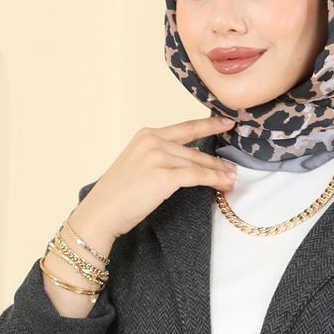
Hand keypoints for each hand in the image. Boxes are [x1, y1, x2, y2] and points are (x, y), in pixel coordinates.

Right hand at [73, 113, 238, 241]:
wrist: (100, 213)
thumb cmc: (118, 196)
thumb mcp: (138, 165)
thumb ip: (161, 157)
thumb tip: (192, 160)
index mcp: (146, 135)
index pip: (185, 128)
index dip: (209, 124)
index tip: (227, 120)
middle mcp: (152, 140)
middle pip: (195, 150)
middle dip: (216, 162)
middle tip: (232, 169)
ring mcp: (157, 156)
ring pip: (198, 163)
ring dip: (218, 173)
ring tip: (231, 180)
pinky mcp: (163, 175)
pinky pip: (197, 176)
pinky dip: (213, 180)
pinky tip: (223, 184)